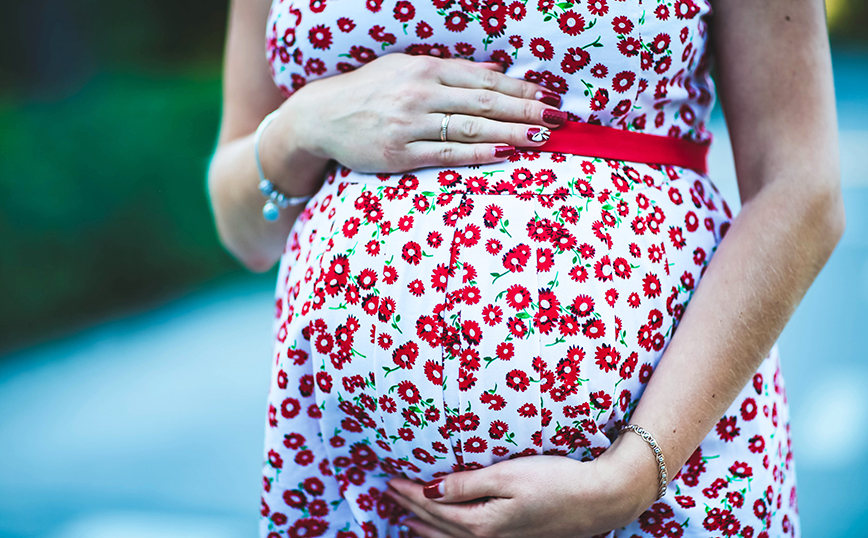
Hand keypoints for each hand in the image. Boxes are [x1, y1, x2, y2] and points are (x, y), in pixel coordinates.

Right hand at [283, 53, 566, 173]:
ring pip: (470, 127)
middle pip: (484, 101)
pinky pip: (446, 152)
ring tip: (543, 137)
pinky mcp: (398, 153)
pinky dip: (478, 152)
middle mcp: (420, 93)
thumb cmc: (368, 91)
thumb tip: (494, 70)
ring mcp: (409, 124)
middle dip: (525, 109)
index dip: (519, 87)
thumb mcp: (405, 69)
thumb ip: (450, 71)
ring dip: (511, 131)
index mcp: (425, 69)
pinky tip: (504, 153)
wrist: (320, 116)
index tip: (548, 95)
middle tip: (559, 118)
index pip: (483, 78)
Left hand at [385, 434, 659, 537]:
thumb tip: (431, 491)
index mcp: (484, 524)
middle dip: (412, 512)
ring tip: (406, 523)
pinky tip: (450, 534)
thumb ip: (467, 485)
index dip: (410, 495)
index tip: (390, 481)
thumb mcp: (507, 475)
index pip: (435, 509)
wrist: (599, 500)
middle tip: (388, 496)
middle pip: (440, 528)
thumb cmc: (556, 481)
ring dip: (427, 531)